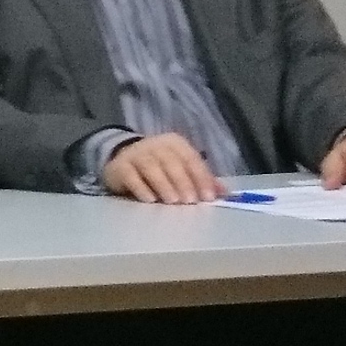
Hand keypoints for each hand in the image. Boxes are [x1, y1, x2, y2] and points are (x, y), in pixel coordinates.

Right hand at [101, 133, 224, 204]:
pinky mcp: (120, 166)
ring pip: (152, 168)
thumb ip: (201, 179)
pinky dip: (141, 188)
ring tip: (172, 201)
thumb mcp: (180, 168)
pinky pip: (131, 176)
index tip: (207, 196)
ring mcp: (136, 154)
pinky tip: (150, 200)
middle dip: (183, 182)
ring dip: (164, 185)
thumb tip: (225, 193)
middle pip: (171, 162)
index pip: (190, 158)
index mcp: (174, 143)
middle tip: (190, 201)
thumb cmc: (159, 166)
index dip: (201, 177)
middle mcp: (155, 145)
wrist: (122, 159)